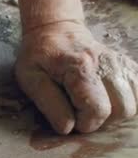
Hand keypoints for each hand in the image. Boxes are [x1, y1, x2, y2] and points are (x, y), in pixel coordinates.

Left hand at [15, 20, 137, 133]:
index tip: (69, 118)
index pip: (97, 110)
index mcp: (80, 67)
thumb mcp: (30, 78)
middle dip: (101, 120)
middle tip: (80, 111)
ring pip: (134, 104)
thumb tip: (67, 127)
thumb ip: (48, 103)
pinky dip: (125, 101)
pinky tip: (105, 97)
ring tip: (91, 104)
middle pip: (122, 109)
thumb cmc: (39, 56)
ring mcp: (121, 63)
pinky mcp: (128, 66)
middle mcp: (107, 64)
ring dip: (114, 112)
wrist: (55, 30)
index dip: (84, 123)